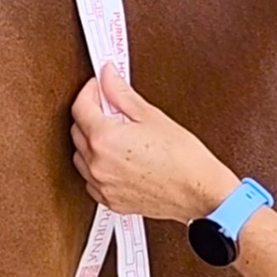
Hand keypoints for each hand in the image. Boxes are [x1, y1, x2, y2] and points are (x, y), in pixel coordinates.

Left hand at [70, 69, 241, 222]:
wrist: (199, 192)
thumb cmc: (183, 158)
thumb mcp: (151, 116)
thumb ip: (122, 93)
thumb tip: (108, 77)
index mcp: (104, 138)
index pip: (80, 107)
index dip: (89, 91)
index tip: (98, 86)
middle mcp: (97, 163)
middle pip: (77, 130)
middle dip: (90, 114)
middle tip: (110, 105)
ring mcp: (101, 184)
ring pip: (80, 155)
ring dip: (90, 140)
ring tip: (115, 132)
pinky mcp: (109, 199)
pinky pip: (90, 178)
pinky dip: (97, 165)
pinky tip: (116, 156)